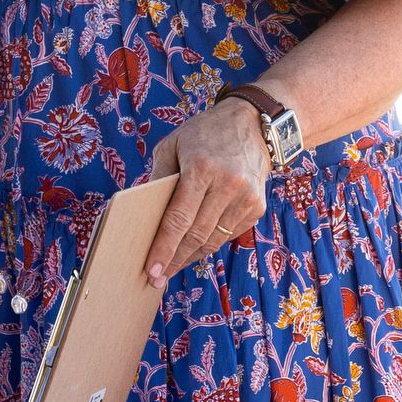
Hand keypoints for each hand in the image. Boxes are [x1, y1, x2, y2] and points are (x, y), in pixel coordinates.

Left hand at [144, 98, 273, 284]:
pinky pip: (228, 233)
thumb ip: (158, 176)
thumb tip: (144, 213)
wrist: (253, 124)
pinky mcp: (256, 206)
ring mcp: (246, 197)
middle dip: (174, 259)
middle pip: (196, 234)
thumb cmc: (205, 133)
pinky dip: (210, 242)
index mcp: (202, 168)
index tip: (151, 268)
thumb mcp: (173, 144)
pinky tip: (194, 248)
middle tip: (156, 277)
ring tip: (172, 267)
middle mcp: (228, 184)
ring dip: (191, 256)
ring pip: (214, 239)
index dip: (164, 246)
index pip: (179, 218)